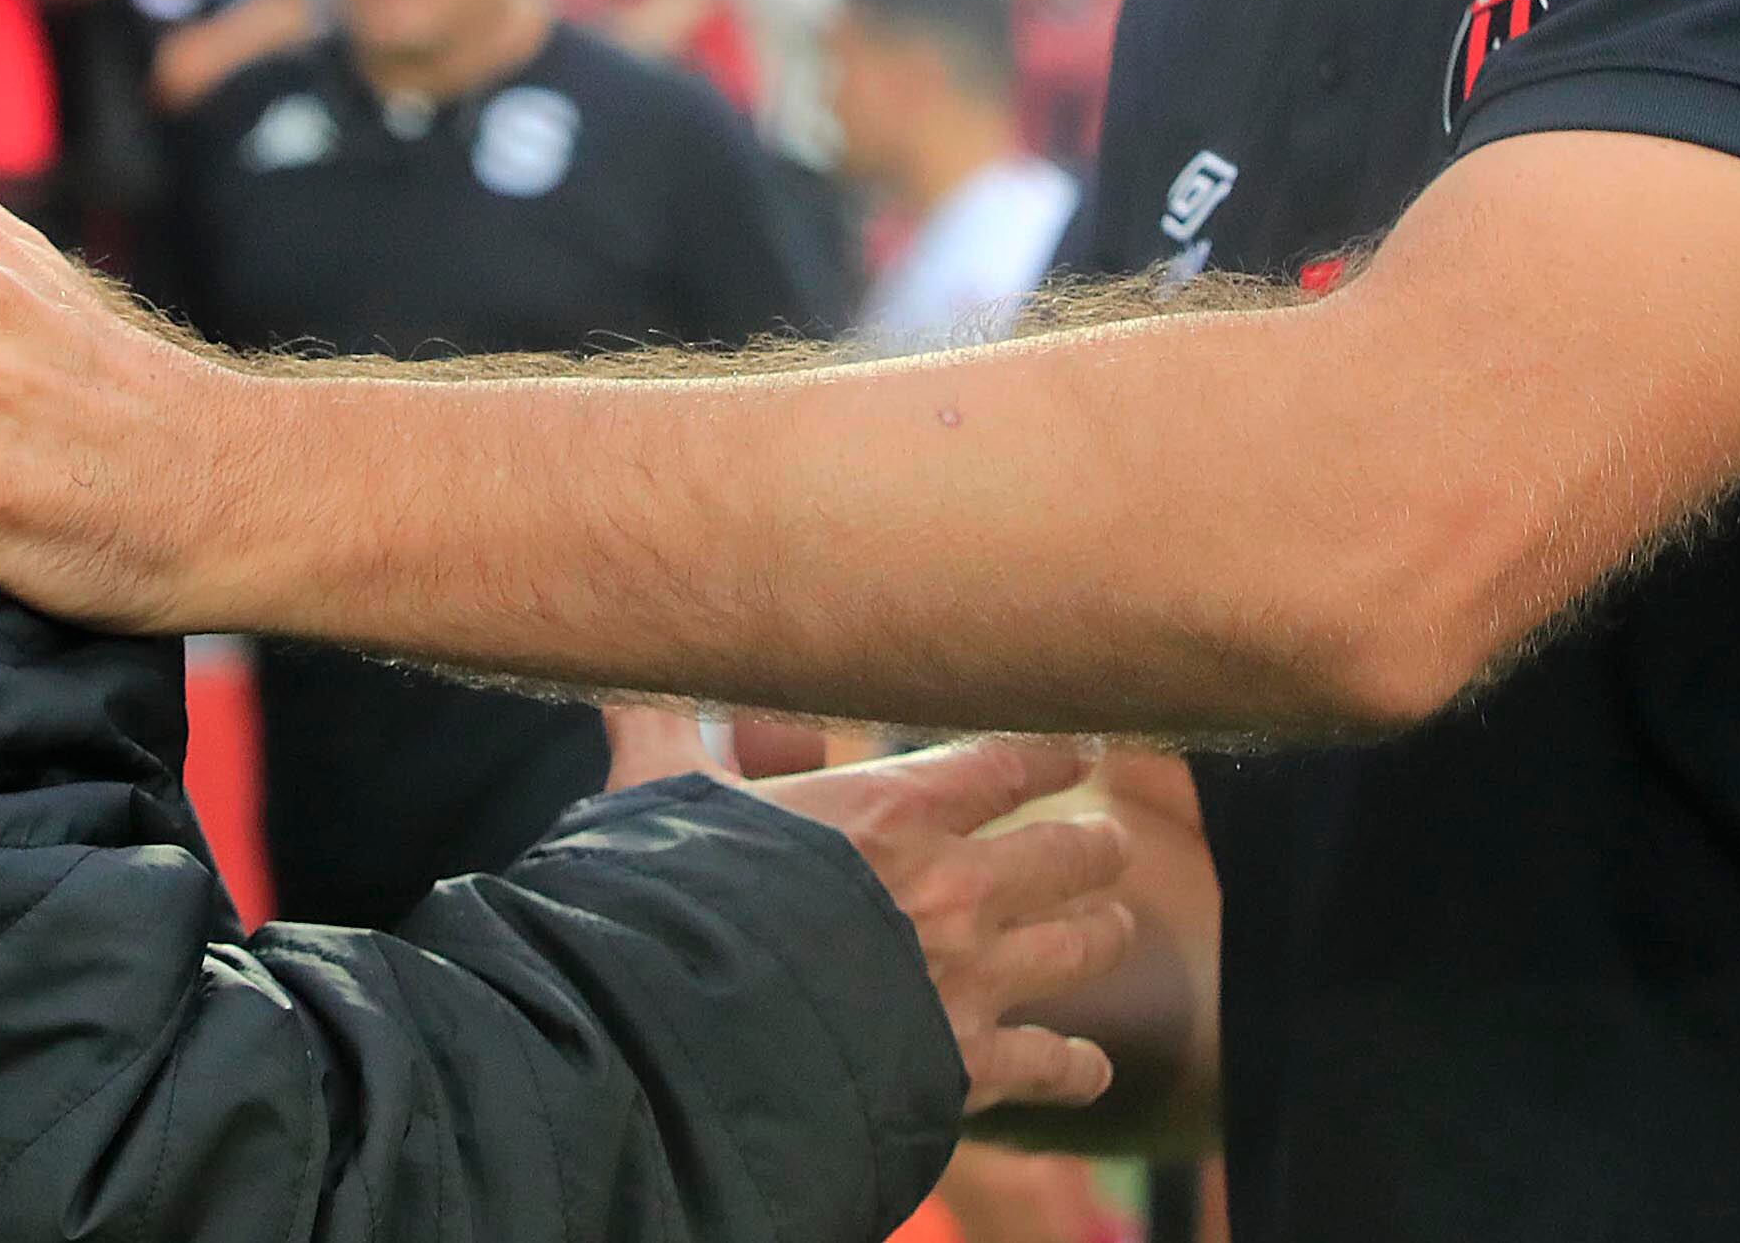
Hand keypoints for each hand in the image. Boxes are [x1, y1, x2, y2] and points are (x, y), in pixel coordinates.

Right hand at [604, 709, 1131, 1114]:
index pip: (1007, 762)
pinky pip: (1051, 1065)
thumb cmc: (671, 901)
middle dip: (1093, 845)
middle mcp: (955, 887)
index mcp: (895, 810)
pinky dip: (1077, 1067)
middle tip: (1106, 843)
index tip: (1084, 745)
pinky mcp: (966, 1066)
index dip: (1054, 751)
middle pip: (1067, 853)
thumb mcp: (658, 796)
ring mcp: (970, 980)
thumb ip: (661, 729)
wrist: (686, 1034)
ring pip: (1080, 947)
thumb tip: (623, 671)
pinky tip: (1092, 1069)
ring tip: (1116, 926)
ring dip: (1103, 934)